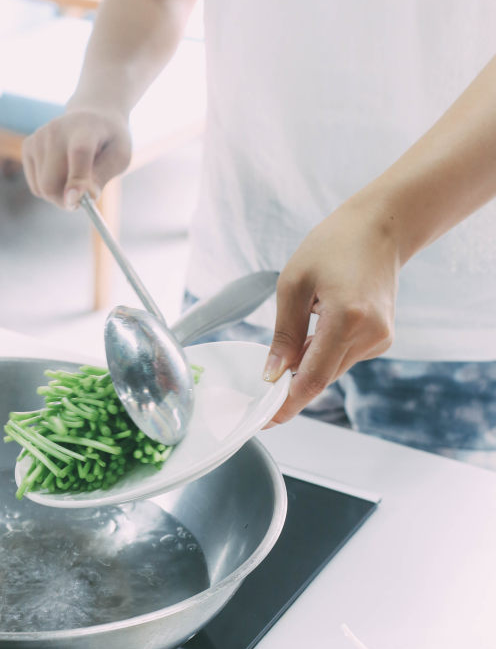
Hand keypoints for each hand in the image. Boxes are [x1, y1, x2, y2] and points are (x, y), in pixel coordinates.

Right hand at [22, 108, 131, 208]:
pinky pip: (36, 186)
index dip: (77, 179)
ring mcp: (39, 137)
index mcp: (86, 128)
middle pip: (51, 181)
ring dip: (60, 195)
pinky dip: (49, 189)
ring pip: (42, 188)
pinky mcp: (28, 146)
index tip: (76, 202)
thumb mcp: (120, 156)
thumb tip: (86, 197)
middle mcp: (57, 130)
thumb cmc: (109, 141)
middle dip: (66, 201)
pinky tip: (62, 173)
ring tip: (76, 180)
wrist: (92, 116)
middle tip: (83, 202)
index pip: (79, 153)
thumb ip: (104, 175)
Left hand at [263, 199, 400, 423]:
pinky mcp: (383, 339)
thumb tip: (272, 374)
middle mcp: (370, 334)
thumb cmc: (334, 245)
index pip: (313, 378)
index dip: (287, 404)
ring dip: (309, 362)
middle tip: (266, 378)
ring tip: (306, 320)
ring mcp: (381, 339)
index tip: (266, 420)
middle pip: (322, 377)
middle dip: (292, 382)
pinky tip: (323, 321)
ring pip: (332, 369)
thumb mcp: (293, 284)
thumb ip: (283, 335)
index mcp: (346, 319)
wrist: (381, 227)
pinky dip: (325, 351)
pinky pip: (344, 357)